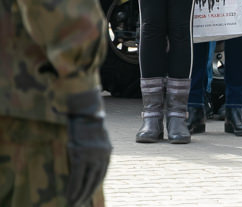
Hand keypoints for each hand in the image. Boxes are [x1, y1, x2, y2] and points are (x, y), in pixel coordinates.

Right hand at [66, 90, 110, 206]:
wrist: (86, 110)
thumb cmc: (88, 122)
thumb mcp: (95, 137)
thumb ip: (95, 150)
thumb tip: (89, 162)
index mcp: (107, 152)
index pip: (102, 174)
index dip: (95, 185)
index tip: (89, 194)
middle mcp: (102, 156)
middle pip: (96, 180)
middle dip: (88, 193)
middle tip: (81, 204)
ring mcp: (91, 156)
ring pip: (87, 180)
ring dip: (80, 194)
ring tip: (74, 204)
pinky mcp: (80, 155)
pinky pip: (77, 176)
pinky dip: (73, 187)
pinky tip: (70, 196)